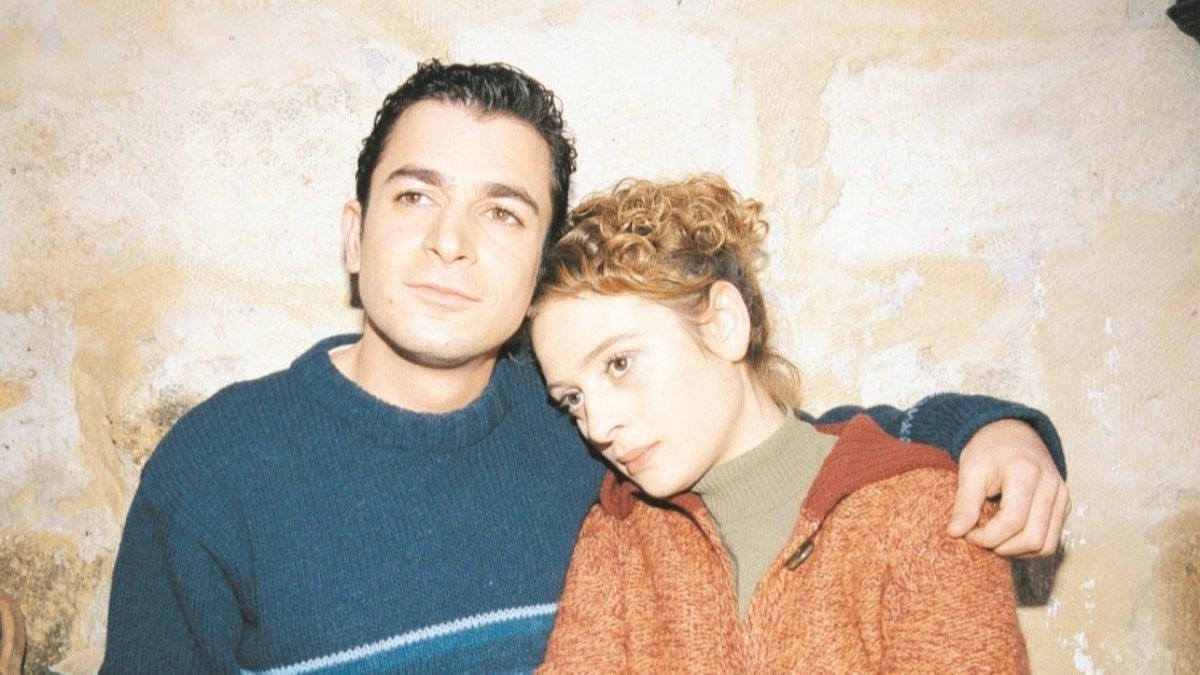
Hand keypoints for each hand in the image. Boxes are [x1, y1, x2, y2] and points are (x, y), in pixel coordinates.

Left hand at [947, 419, 1068, 556]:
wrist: (1012, 433)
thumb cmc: (988, 450)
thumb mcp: (970, 470)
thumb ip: (964, 503)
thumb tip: (955, 533)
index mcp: (1026, 473)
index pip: (1012, 521)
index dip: (986, 537)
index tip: (966, 534)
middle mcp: (1051, 486)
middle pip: (1033, 538)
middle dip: (1001, 547)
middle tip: (978, 539)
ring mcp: (1062, 497)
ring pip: (1046, 546)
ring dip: (1017, 552)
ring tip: (993, 541)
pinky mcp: (1064, 506)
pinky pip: (1051, 541)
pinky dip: (1029, 548)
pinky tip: (1008, 539)